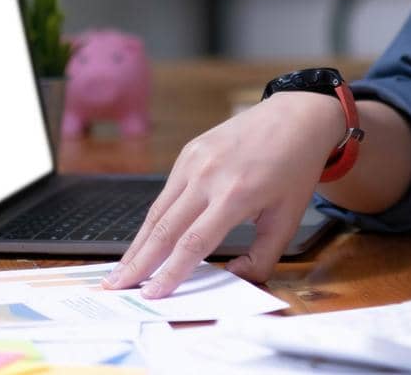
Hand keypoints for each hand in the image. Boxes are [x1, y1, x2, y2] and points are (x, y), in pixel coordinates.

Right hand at [101, 92, 344, 297]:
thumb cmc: (295, 169)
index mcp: (236, 195)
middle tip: (115, 286)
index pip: (193, 243)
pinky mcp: (189, 151)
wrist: (295, 115)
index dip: (170, 272)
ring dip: (137, 242)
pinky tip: (144, 239)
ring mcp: (195, 160)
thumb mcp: (289, 218)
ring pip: (158, 210)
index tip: (152, 294)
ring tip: (121, 269)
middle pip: (165, 228)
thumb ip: (262, 256)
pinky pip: (166, 192)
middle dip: (138, 262)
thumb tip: (232, 277)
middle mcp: (208, 176)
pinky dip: (153, 219)